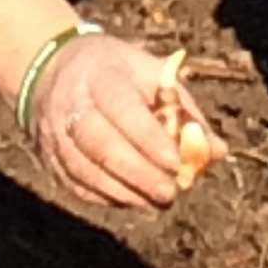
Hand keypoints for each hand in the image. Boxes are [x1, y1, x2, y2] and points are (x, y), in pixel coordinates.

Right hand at [28, 32, 220, 211]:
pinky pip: (77, 185)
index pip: (121, 107)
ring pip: (85, 170)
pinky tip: (134, 199)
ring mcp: (53, 132)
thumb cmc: (116, 71)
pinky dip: (108, 197)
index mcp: (98, 72)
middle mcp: (69, 102)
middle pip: (98, 143)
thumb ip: (184, 109)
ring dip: (125, 192)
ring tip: (157, 200)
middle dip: (137, 172)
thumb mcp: (150, 71)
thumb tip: (218, 151)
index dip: (148, 138)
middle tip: (170, 192)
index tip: (177, 163)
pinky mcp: (49, 157)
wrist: (52, 67)